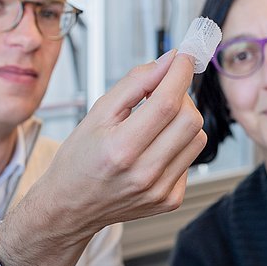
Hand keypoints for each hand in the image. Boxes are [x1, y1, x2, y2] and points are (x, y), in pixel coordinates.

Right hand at [0, 50, 205, 265]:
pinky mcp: (170, 200)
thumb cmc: (78, 160)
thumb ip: (134, 83)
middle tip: (163, 90)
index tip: (183, 58)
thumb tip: (167, 61)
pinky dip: (179, 144)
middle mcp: (144, 174)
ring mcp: (160, 190)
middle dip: (182, 95)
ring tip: (157, 119)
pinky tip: (156, 145)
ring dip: (183, 119)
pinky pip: (191, 159)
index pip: (167, 102)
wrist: (69, 207)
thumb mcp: (97, 113)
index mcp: (121, 149)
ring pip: (197, 138)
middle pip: (190, 120)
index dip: (180, 74)